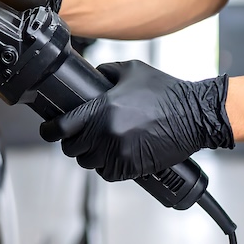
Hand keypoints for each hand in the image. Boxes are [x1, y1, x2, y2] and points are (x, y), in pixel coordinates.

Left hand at [40, 60, 234, 181]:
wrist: (195, 115)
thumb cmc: (166, 92)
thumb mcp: (132, 70)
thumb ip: (106, 71)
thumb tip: (92, 75)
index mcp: (101, 109)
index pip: (60, 127)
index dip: (49, 131)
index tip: (48, 130)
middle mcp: (106, 132)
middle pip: (72, 148)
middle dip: (72, 143)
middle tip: (78, 138)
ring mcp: (118, 152)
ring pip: (88, 162)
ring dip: (90, 156)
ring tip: (99, 146)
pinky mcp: (132, 167)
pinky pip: (107, 173)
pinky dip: (107, 167)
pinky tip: (113, 157)